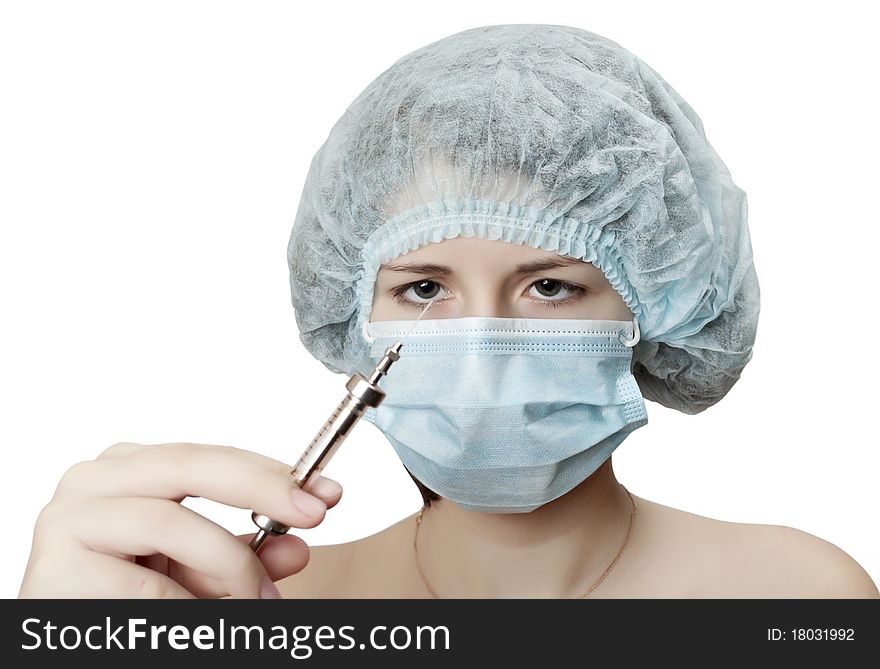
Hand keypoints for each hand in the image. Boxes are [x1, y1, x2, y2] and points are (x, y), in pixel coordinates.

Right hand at [18, 441, 341, 598]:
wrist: (74, 639)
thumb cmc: (130, 598)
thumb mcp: (200, 571)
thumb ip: (244, 555)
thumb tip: (297, 547)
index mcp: (132, 469)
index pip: (213, 457)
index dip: (274, 473)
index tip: (326, 494)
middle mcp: (95, 480)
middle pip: (192, 465)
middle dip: (263, 488)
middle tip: (312, 515)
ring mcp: (69, 518)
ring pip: (173, 524)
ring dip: (230, 567)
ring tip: (258, 601)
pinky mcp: (55, 567)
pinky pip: (147, 587)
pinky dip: (188, 607)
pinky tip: (198, 619)